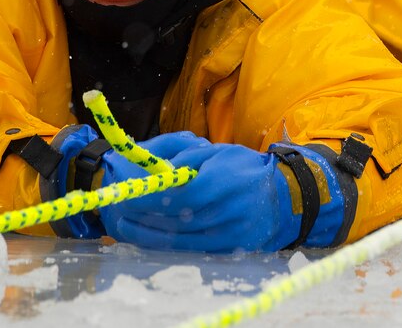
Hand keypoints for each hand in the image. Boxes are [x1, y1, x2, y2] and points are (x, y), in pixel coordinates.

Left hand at [97, 132, 297, 251]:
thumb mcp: (217, 151)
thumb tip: (152, 168)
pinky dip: (167, 244)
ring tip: (126, 226)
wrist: (282, 196)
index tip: (128, 195)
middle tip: (119, 212)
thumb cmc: (244, 168)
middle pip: (176, 219)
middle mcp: (226, 210)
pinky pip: (191, 249)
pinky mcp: (230, 249)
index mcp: (222, 181)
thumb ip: (185, 159)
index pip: (178, 195)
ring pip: (180, 238)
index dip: (150, 198)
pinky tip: (149, 237)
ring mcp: (229, 233)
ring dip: (149, 233)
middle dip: (143, 217)